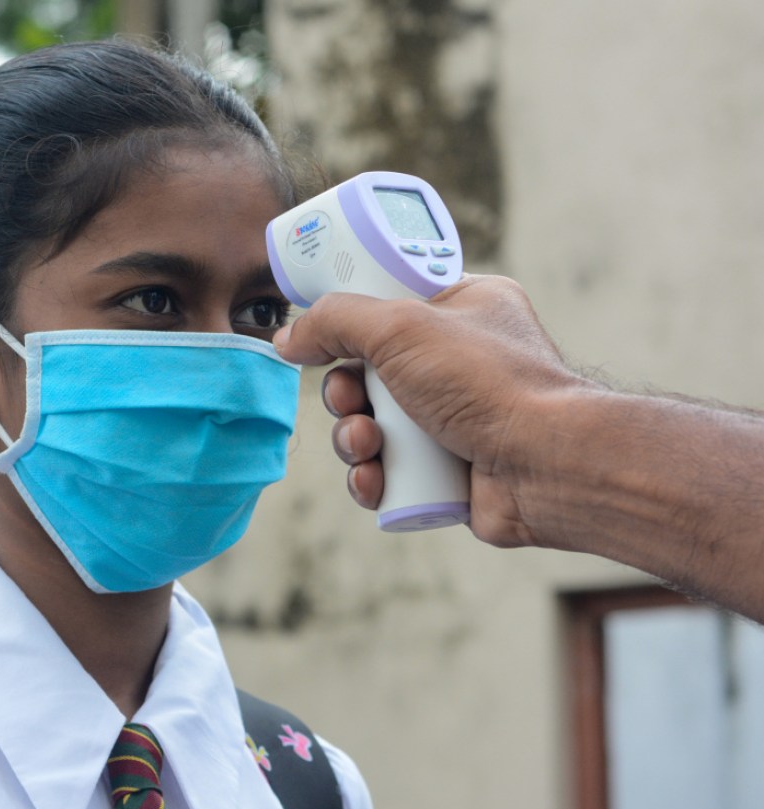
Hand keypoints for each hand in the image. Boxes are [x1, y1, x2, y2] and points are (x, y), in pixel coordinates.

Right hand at [273, 275, 587, 547]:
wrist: (549, 467)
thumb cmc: (491, 384)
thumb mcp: (401, 327)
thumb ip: (336, 321)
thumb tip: (289, 337)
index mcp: (462, 307)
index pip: (390, 300)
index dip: (350, 318)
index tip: (321, 333)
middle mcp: (459, 361)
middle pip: (367, 370)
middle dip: (345, 393)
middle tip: (349, 399)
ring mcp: (453, 417)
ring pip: (372, 424)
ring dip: (353, 437)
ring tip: (366, 445)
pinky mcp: (448, 469)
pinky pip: (388, 470)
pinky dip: (372, 476)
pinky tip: (375, 480)